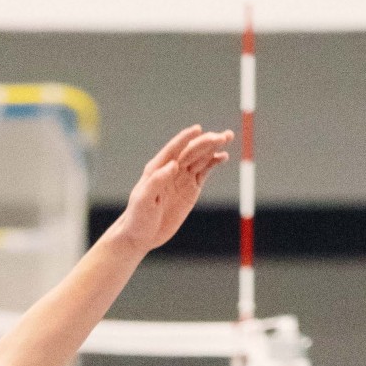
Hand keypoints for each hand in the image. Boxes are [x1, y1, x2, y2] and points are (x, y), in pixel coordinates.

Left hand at [111, 127, 232, 255]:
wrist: (141, 236)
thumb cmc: (138, 218)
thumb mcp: (144, 201)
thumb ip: (157, 181)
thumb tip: (173, 164)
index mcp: (157, 168)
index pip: (173, 150)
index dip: (185, 139)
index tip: (198, 129)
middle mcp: (171, 169)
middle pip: (191, 151)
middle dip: (206, 142)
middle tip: (222, 137)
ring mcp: (182, 178)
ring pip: (200, 158)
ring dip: (213, 148)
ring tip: (227, 138)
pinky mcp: (191, 189)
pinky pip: (204, 171)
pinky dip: (214, 163)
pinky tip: (223, 157)